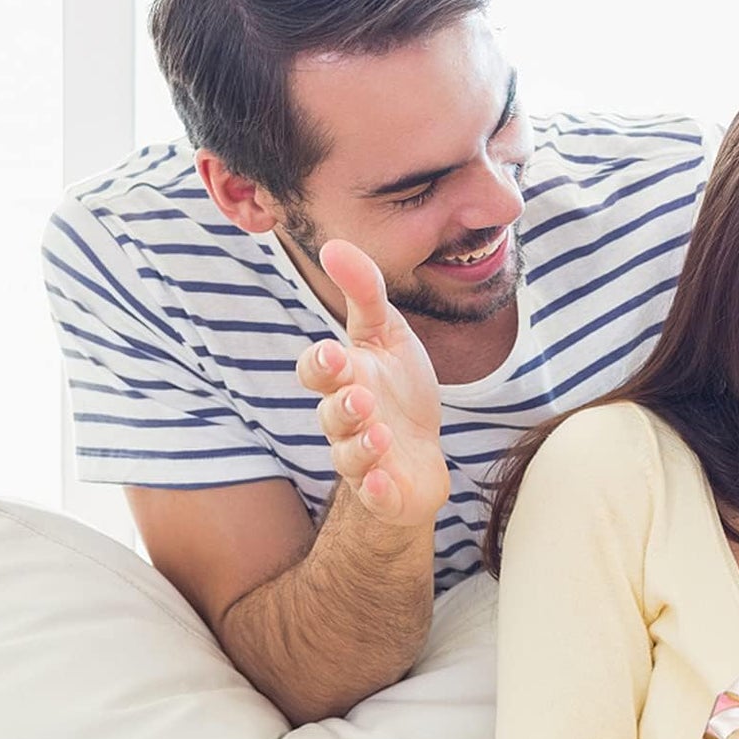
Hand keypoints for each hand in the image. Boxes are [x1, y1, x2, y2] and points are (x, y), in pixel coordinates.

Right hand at [296, 240, 448, 526]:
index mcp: (344, 380)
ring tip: (380, 432)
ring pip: (349, 455)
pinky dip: (376, 488)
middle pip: (330, 415)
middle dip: (342, 406)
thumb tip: (333, 244)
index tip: (334, 353)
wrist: (422, 454)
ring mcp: (363, 458)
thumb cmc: (398, 392)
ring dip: (361, 445)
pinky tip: (384, 479)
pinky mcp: (384, 490)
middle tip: (361, 397)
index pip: (316, 371)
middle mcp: (346, 420)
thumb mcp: (387, 336)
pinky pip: (373, 494)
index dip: (320, 365)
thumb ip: (364, 293)